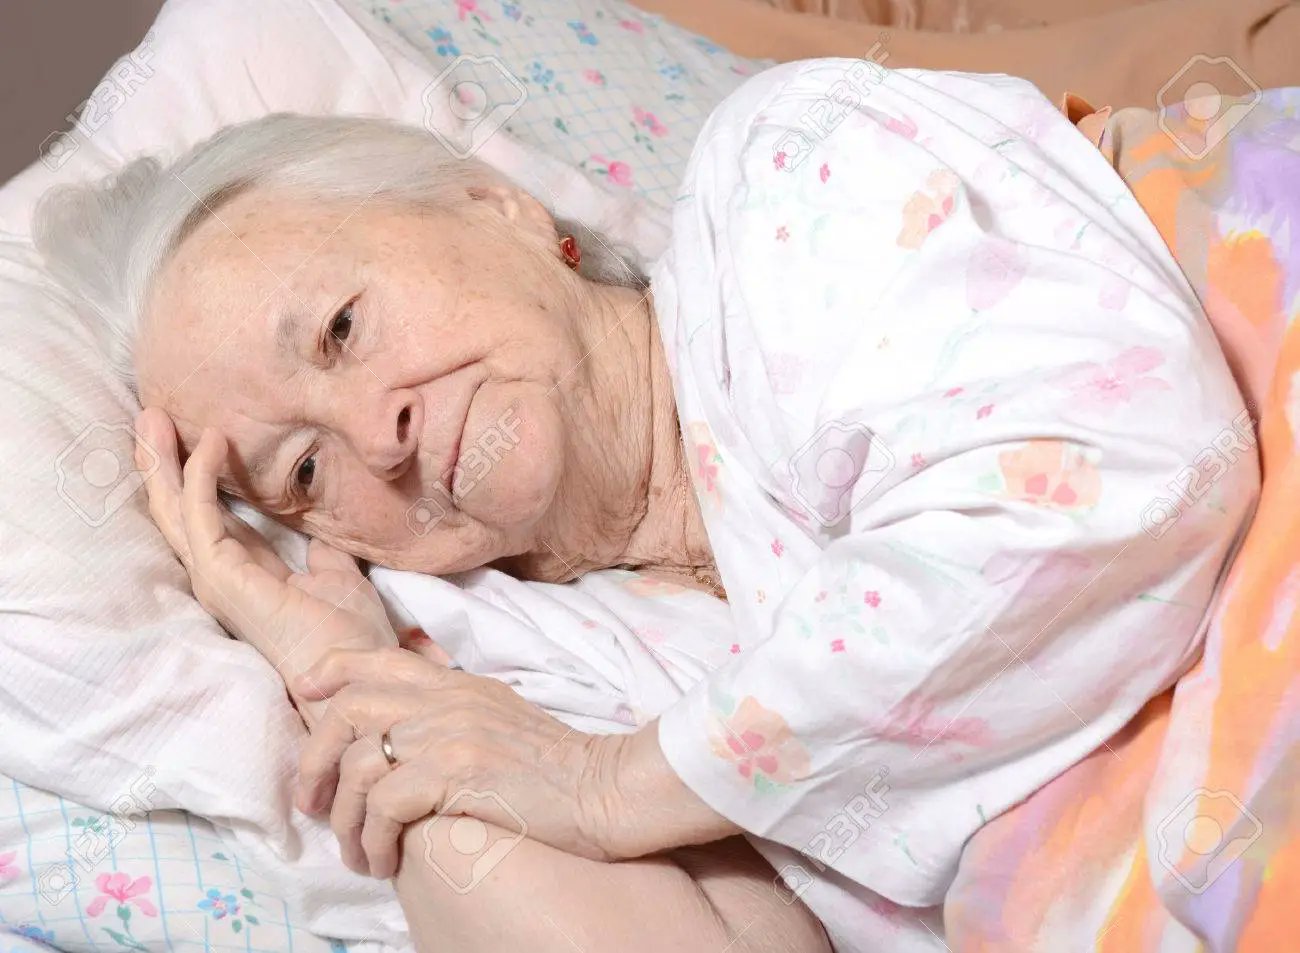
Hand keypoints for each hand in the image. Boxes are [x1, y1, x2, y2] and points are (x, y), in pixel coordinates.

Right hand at [134, 408, 397, 683]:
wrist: (359, 673)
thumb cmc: (352, 637)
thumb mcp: (338, 580)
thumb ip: (322, 558)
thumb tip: (320, 538)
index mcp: (248, 574)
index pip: (210, 518)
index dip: (198, 477)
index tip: (193, 435)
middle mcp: (223, 576)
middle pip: (179, 511)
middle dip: (162, 463)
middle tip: (150, 416)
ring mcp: (218, 579)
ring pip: (176, 511)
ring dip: (162, 462)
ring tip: (152, 417)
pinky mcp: (223, 577)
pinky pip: (202, 516)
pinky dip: (201, 476)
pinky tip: (208, 442)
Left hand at [292, 647, 627, 877]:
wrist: (605, 788)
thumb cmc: (557, 769)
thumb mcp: (499, 719)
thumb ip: (453, 714)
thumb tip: (404, 737)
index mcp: (456, 683)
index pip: (379, 658)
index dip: (332, 672)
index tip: (307, 695)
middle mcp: (446, 698)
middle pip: (348, 711)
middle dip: (315, 762)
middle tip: (313, 805)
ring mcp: (450, 731)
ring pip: (359, 766)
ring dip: (346, 821)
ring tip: (360, 854)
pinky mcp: (457, 772)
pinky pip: (384, 806)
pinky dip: (374, 841)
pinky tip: (386, 862)